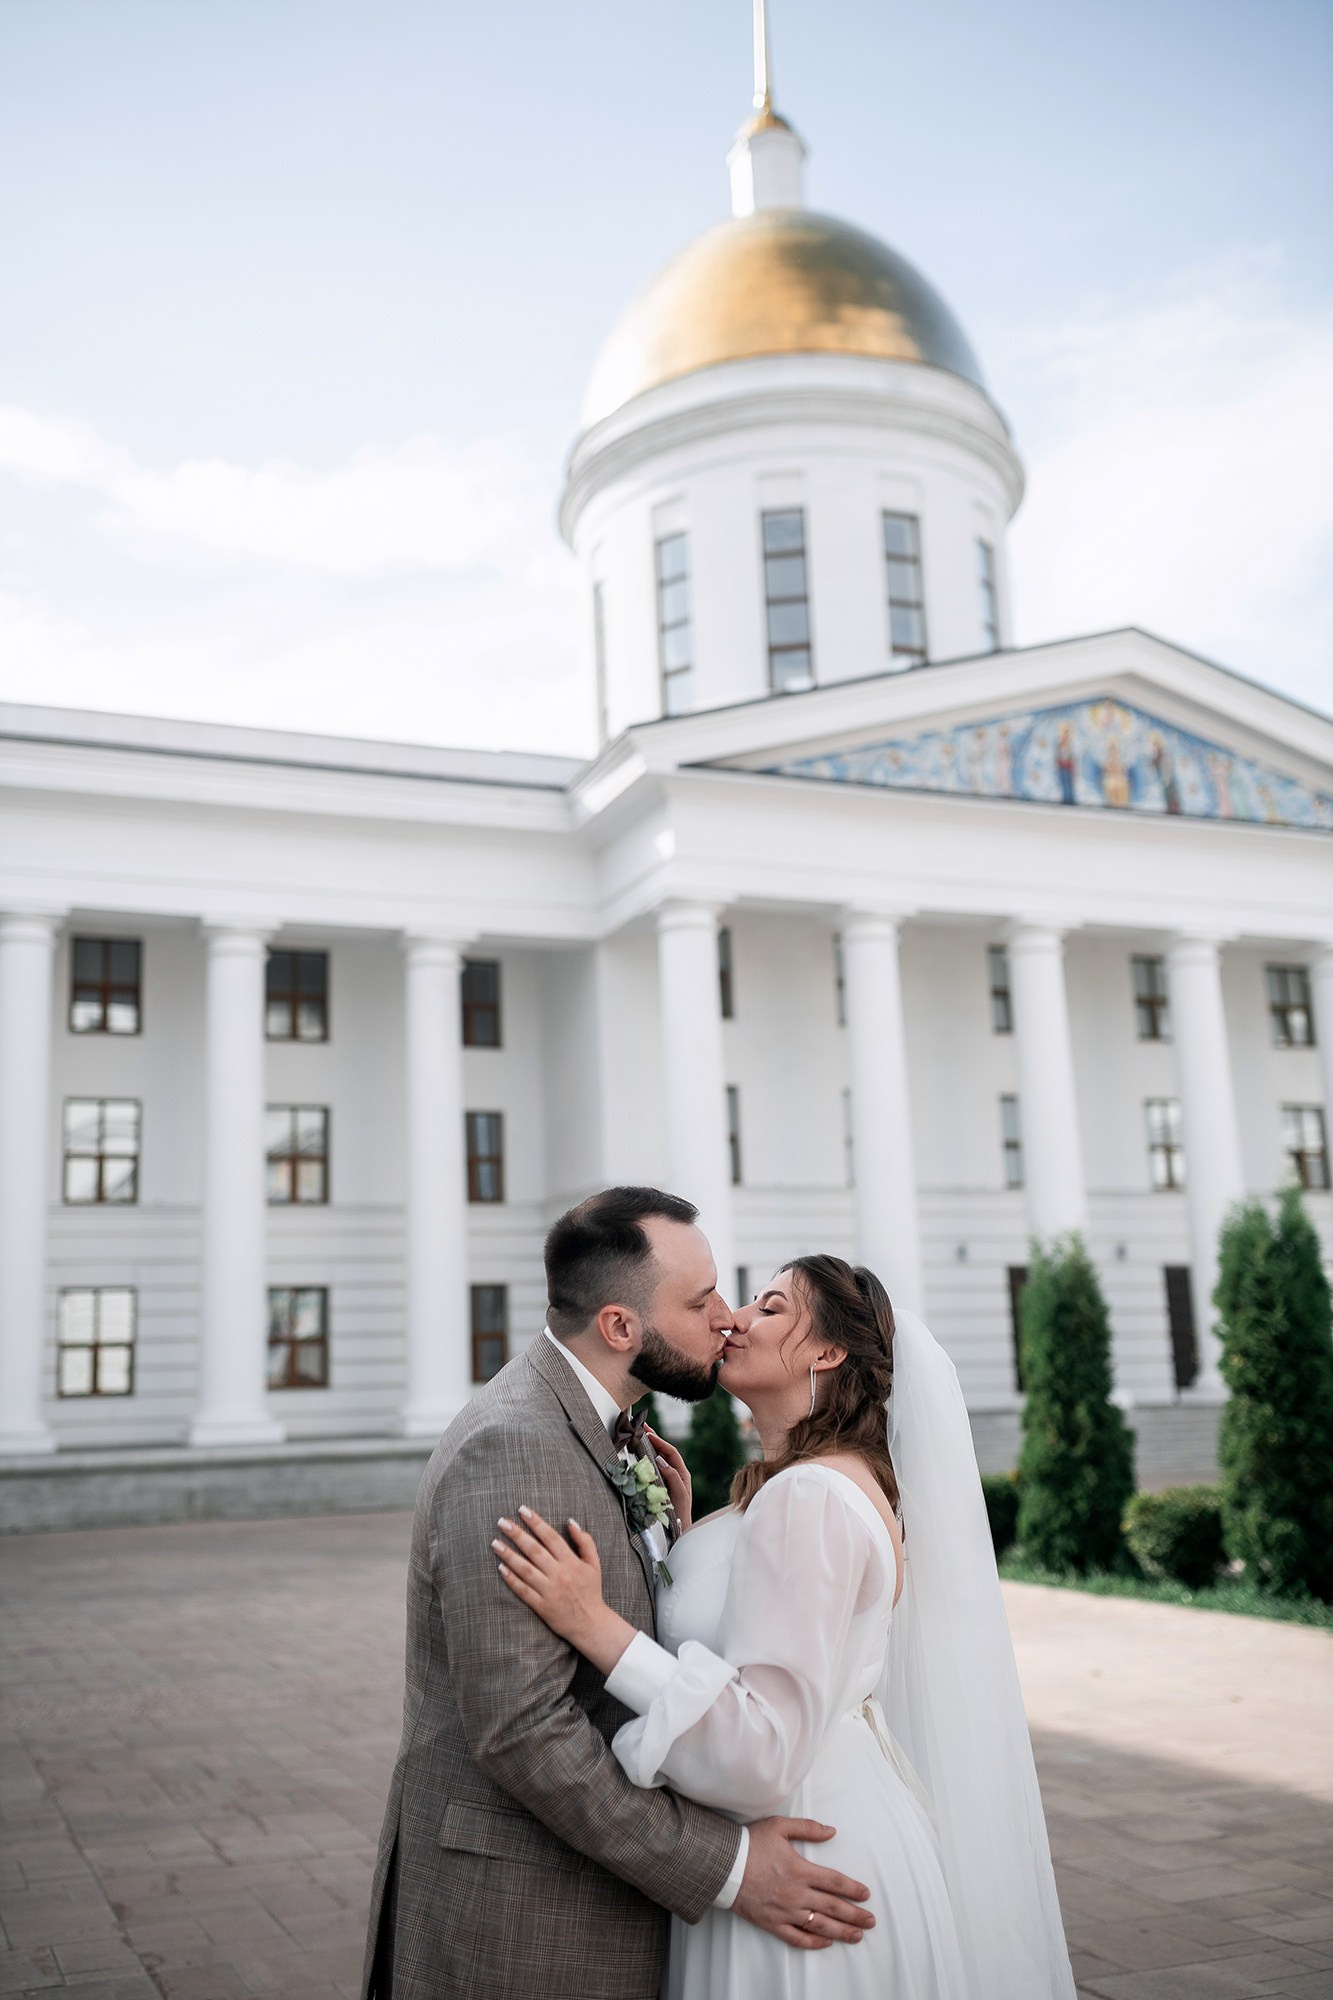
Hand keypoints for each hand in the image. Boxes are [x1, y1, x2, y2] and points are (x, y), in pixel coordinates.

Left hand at [494, 1507, 634, 1674]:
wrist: (591, 1624)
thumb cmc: (591, 1591)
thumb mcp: (594, 1564)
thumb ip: (584, 1541)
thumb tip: (570, 1521)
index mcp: (571, 1562)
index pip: (550, 1537)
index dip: (536, 1522)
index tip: (522, 1510)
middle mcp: (559, 1575)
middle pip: (534, 1550)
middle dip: (517, 1534)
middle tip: (501, 1522)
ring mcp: (549, 1591)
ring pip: (525, 1569)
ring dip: (509, 1555)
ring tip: (495, 1543)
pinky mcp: (541, 1606)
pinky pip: (523, 1591)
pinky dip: (511, 1579)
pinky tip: (501, 1568)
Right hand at [645, 1427, 691, 1533]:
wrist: (678, 1530)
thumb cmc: (680, 1514)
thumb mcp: (679, 1494)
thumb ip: (673, 1477)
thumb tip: (661, 1460)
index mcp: (682, 1473)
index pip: (671, 1452)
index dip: (660, 1442)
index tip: (649, 1433)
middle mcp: (676, 1473)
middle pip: (665, 1452)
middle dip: (654, 1439)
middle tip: (643, 1428)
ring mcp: (668, 1478)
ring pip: (659, 1459)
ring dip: (650, 1447)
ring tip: (640, 1437)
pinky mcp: (661, 1484)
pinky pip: (654, 1468)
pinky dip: (647, 1459)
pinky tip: (639, 1455)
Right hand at [733, 1818, 873, 1950]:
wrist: (724, 1865)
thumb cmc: (751, 1843)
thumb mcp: (779, 1826)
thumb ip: (808, 1828)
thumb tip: (832, 1831)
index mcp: (800, 1870)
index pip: (834, 1882)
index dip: (853, 1889)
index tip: (866, 1895)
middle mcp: (796, 1893)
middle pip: (832, 1907)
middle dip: (854, 1915)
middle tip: (871, 1921)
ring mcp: (785, 1911)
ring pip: (819, 1925)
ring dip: (841, 1931)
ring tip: (857, 1935)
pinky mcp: (772, 1923)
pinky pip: (797, 1937)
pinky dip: (813, 1942)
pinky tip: (826, 1942)